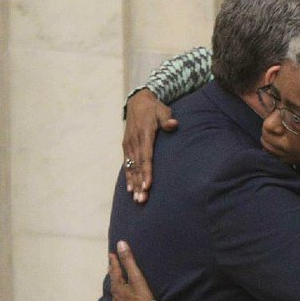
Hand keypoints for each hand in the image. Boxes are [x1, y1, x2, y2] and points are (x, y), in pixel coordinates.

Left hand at [109, 241, 153, 300]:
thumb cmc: (143, 298)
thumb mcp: (137, 277)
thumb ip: (128, 261)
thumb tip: (120, 243)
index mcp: (117, 288)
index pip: (114, 271)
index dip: (113, 262)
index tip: (110, 254)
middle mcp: (115, 299)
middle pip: (113, 286)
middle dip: (114, 278)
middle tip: (113, 271)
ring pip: (116, 300)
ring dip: (118, 294)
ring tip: (120, 291)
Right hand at [123, 88, 177, 203]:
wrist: (137, 101)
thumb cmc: (154, 108)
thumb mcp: (162, 110)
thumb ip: (167, 118)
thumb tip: (173, 124)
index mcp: (144, 135)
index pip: (146, 157)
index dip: (146, 172)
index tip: (148, 185)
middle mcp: (134, 142)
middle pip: (137, 166)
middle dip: (139, 184)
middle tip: (142, 199)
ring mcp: (128, 145)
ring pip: (131, 168)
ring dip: (134, 184)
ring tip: (137, 199)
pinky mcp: (126, 147)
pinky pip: (127, 165)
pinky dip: (128, 177)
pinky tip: (130, 190)